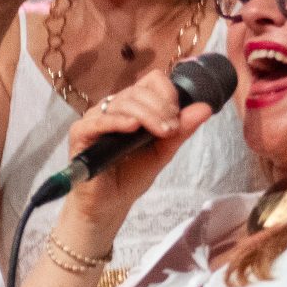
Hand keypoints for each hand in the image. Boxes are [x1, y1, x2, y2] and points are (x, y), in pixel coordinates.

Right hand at [55, 69, 214, 238]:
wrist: (109, 205)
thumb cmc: (131, 176)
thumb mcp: (162, 151)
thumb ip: (181, 130)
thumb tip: (206, 108)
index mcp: (132, 106)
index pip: (151, 81)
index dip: (168, 94)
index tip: (177, 118)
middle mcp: (113, 107)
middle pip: (138, 91)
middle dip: (161, 108)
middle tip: (172, 130)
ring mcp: (94, 118)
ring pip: (122, 103)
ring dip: (146, 115)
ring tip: (161, 133)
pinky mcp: (80, 133)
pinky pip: (99, 120)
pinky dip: (118, 121)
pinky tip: (132, 128)